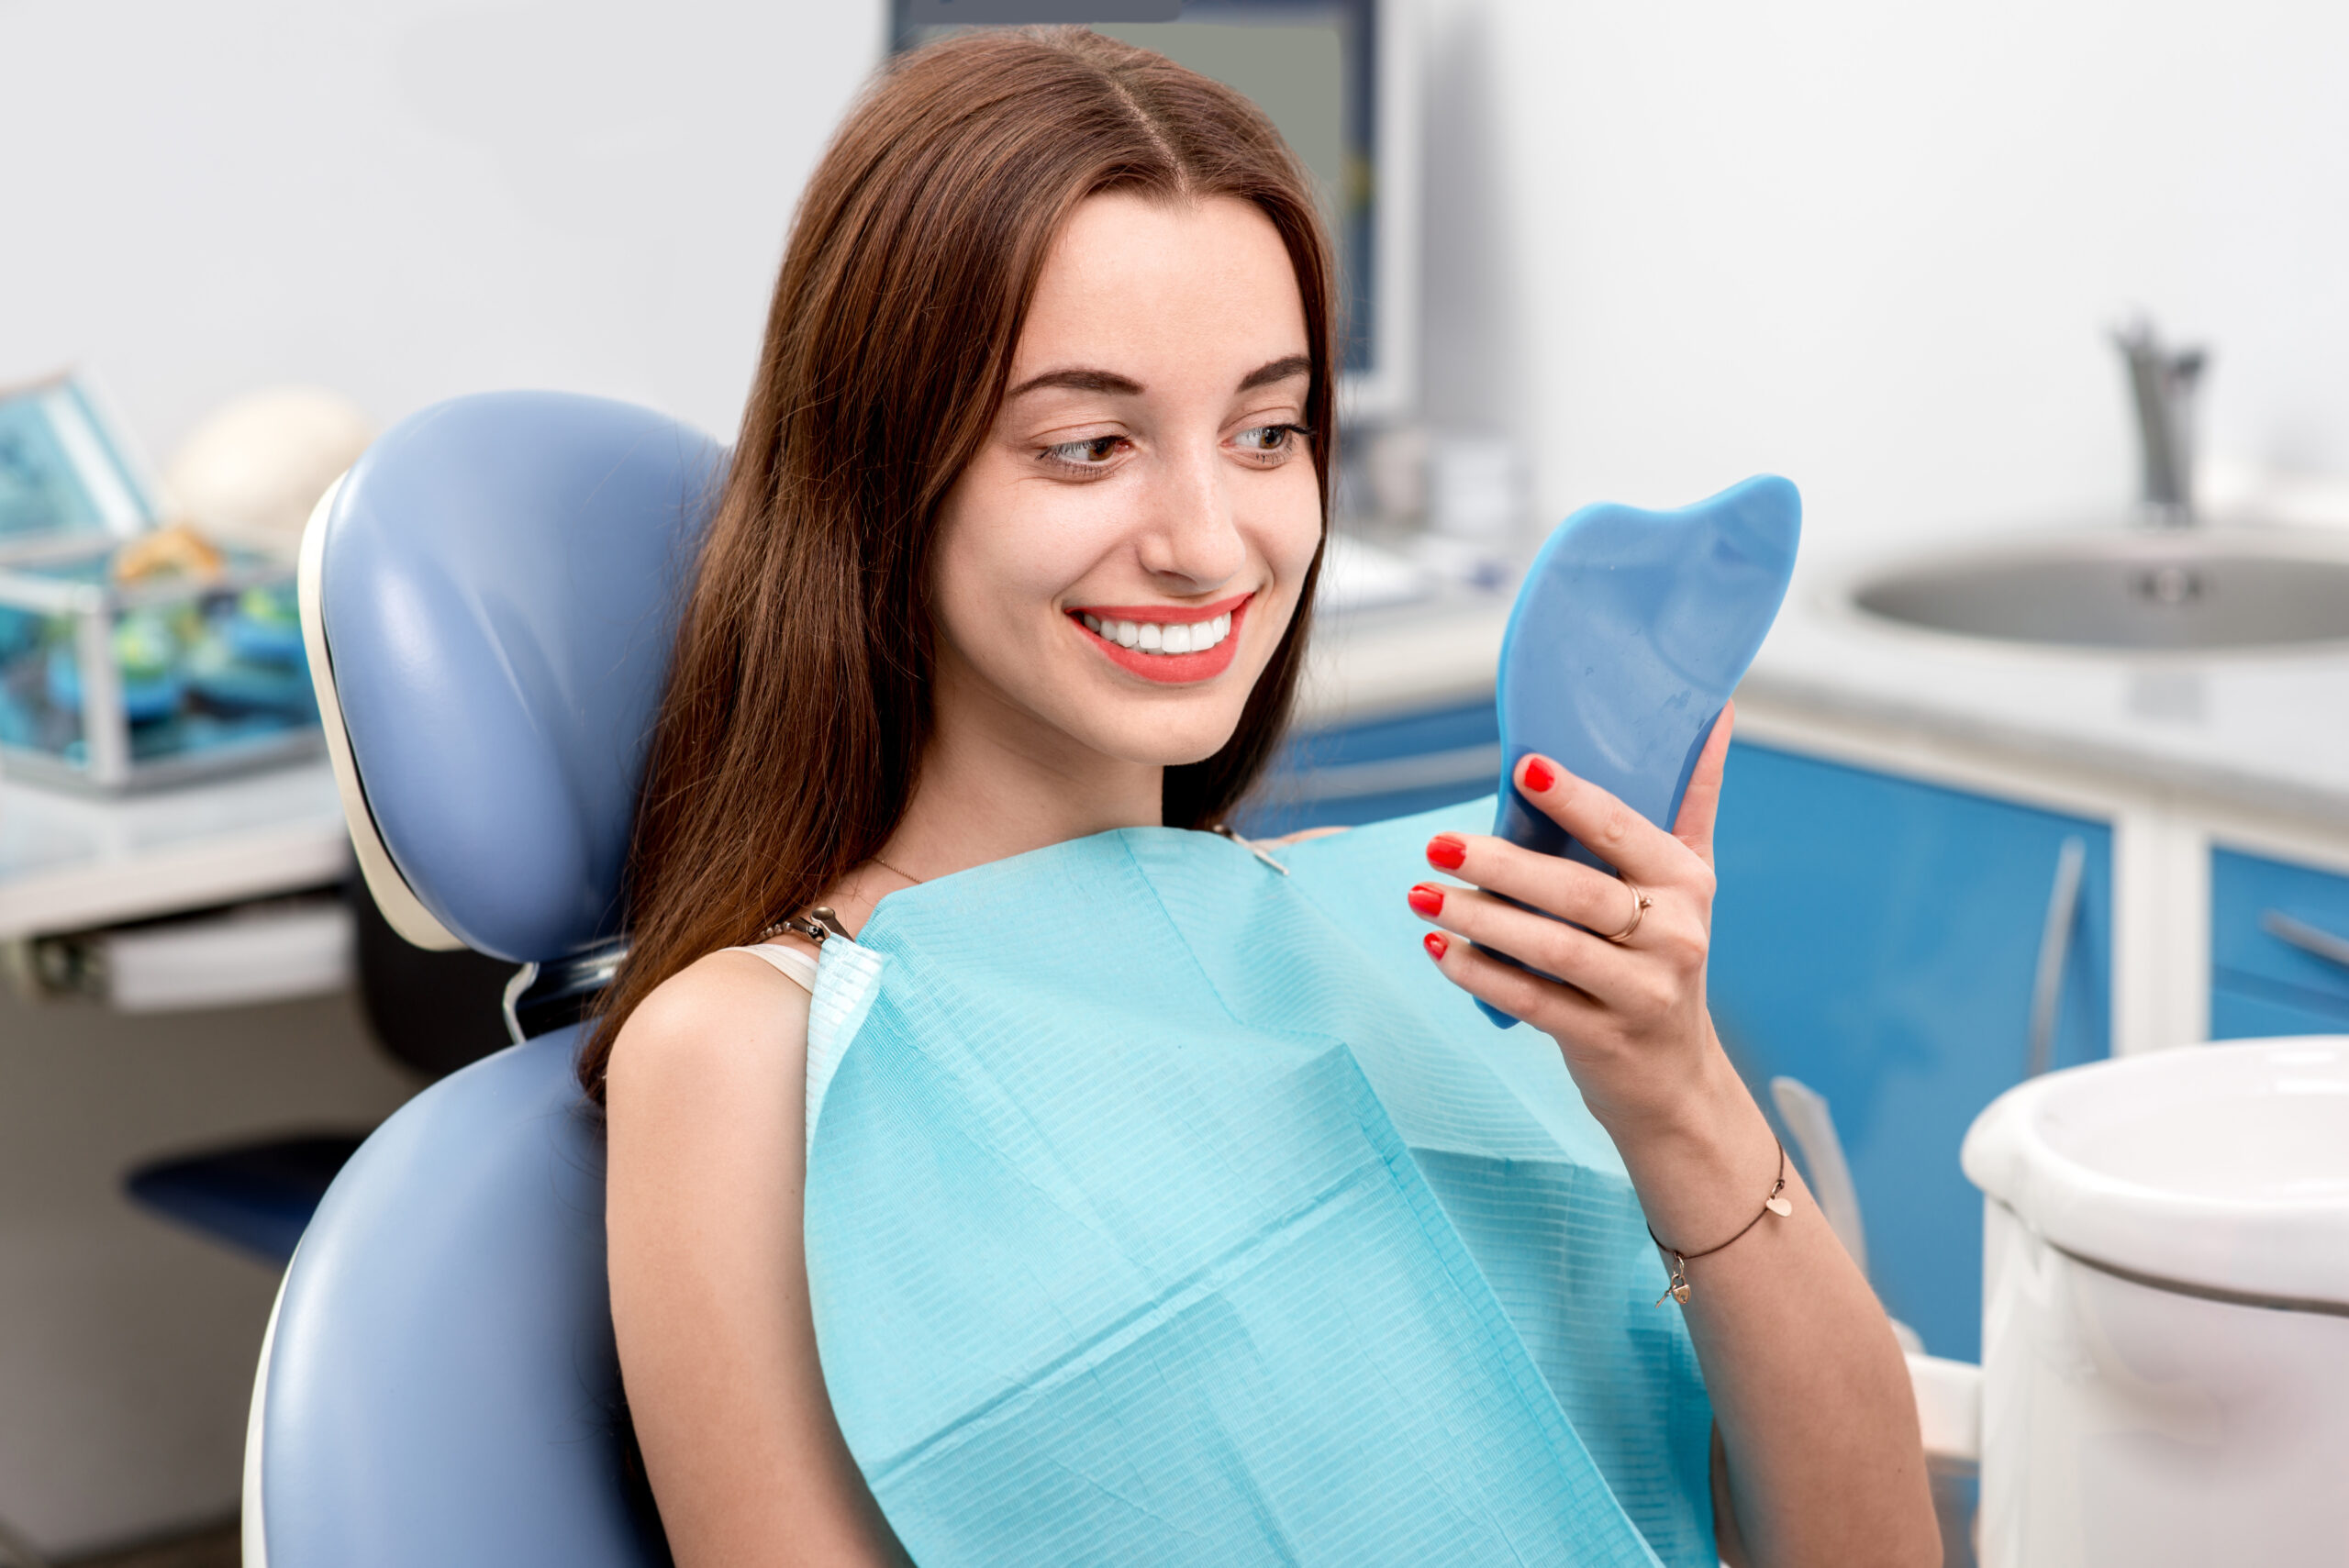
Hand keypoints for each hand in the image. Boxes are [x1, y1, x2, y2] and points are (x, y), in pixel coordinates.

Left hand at [1408, 706, 1736, 1135]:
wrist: (1676, 1078)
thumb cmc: (1666, 954)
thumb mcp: (1690, 880)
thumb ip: (1694, 797)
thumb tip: (1715, 709)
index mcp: (1686, 883)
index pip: (1626, 831)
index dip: (1576, 799)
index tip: (1525, 768)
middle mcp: (1673, 936)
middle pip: (1579, 893)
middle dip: (1503, 866)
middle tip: (1437, 843)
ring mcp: (1640, 993)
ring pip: (1552, 950)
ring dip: (1480, 920)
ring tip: (1422, 893)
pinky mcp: (1602, 1040)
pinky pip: (1532, 1002)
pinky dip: (1480, 975)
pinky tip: (1438, 947)